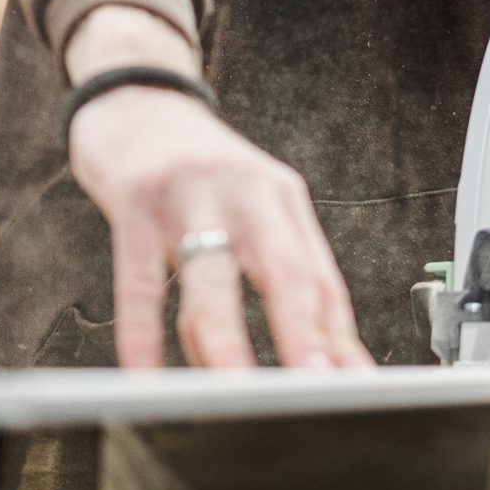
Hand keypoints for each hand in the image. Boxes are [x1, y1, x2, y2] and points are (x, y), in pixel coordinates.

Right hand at [64, 5, 371, 370]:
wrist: (136, 98)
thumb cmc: (197, 170)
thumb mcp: (248, 208)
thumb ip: (271, 277)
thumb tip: (304, 357)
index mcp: (283, 198)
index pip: (321, 276)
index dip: (339, 335)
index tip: (353, 385)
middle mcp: (246, 191)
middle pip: (283, 269)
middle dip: (301, 333)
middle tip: (313, 387)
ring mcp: (190, 194)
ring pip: (212, 276)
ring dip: (224, 339)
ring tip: (234, 390)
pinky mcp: (136, 200)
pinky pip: (140, 277)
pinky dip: (141, 331)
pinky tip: (142, 371)